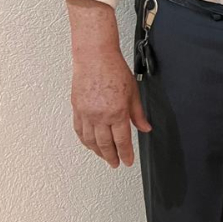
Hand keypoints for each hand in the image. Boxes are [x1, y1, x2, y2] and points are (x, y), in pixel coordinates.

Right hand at [71, 49, 151, 167]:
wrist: (95, 58)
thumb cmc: (114, 70)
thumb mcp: (133, 92)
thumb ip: (138, 113)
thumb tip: (145, 128)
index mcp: (117, 112)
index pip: (122, 140)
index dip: (126, 153)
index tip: (127, 161)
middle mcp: (100, 116)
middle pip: (105, 144)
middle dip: (112, 157)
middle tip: (116, 163)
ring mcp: (86, 114)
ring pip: (90, 140)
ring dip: (98, 151)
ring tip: (104, 157)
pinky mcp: (77, 109)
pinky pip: (79, 131)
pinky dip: (85, 141)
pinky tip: (90, 144)